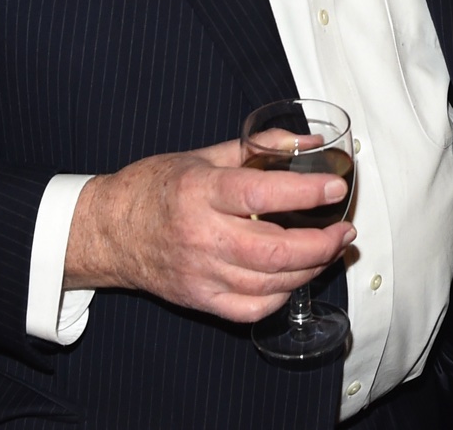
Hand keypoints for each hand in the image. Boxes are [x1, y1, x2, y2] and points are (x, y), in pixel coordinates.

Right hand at [62, 140, 353, 322]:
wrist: (108, 231)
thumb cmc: (154, 189)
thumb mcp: (204, 155)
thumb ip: (259, 147)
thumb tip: (308, 143)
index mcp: (201, 192)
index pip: (263, 194)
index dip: (306, 193)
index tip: (336, 188)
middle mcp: (201, 236)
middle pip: (274, 250)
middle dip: (322, 243)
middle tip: (344, 230)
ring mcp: (199, 273)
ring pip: (269, 283)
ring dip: (310, 268)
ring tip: (329, 250)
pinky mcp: (199, 299)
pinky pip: (251, 308)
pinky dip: (282, 295)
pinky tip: (295, 276)